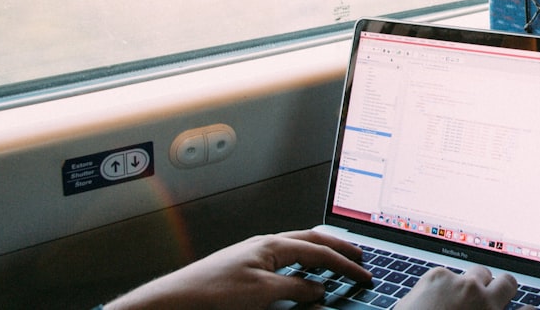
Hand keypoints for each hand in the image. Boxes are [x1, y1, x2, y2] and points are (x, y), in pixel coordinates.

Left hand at [104, 229, 371, 309]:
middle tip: (359, 256)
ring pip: (297, 247)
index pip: (320, 252)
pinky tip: (302, 274)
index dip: (345, 264)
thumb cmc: (212, 292)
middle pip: (312, 240)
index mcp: (273, 245)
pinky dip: (302, 264)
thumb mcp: (262, 293)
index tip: (364, 274)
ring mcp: (254, 254)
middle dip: (338, 247)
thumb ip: (295, 288)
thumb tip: (318, 288)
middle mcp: (265, 245)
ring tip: (337, 260)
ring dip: (321, 253)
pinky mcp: (245, 268)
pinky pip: (284, 259)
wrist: (175, 299)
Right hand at [395, 265, 519, 309]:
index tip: (455, 301)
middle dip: (481, 285)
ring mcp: (487, 305)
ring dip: (503, 291)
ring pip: (506, 283)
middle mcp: (467, 287)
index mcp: (439, 280)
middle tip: (478, 299)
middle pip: (482, 274)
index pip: (454, 275)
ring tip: (500, 301)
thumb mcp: (405, 309)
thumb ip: (422, 299)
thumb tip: (427, 300)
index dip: (455, 290)